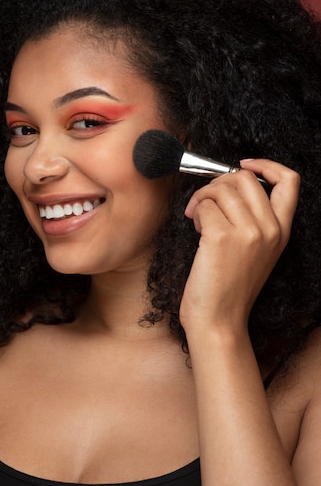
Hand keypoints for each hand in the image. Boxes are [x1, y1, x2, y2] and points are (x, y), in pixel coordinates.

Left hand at [179, 158, 299, 335]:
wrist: (218, 320)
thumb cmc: (228, 286)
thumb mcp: (256, 250)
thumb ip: (253, 219)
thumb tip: (229, 184)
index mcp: (281, 231)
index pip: (290, 181)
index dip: (266, 164)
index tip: (244, 164)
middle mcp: (270, 229)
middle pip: (245, 177)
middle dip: (219, 182)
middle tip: (207, 201)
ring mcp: (248, 232)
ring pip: (221, 188)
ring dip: (202, 197)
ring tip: (198, 218)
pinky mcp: (222, 237)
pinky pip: (204, 205)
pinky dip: (195, 211)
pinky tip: (195, 229)